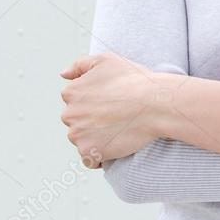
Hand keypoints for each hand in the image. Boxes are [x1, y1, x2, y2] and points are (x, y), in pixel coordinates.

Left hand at [59, 52, 160, 167]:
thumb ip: (80, 64)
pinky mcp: (89, 152)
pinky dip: (100, 154)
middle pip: (77, 120)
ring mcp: (77, 135)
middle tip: (117, 113)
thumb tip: (63, 75)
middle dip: (92, 119)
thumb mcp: (107, 60)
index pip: (75, 100)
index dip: (95, 100)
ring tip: (119, 127)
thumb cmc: (135, 80)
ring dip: (96, 136)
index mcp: (71, 92)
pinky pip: (90, 158)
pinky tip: (117, 142)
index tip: (112, 99)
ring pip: (82, 139)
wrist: (155, 104)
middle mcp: (69, 114)